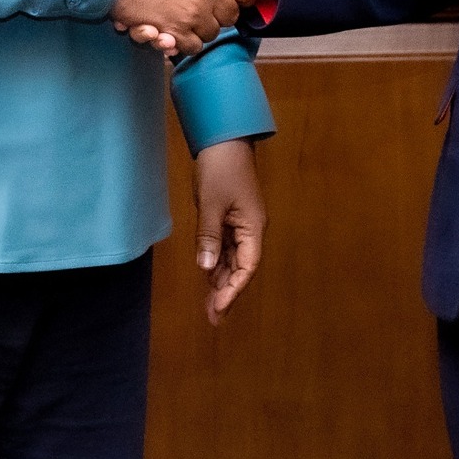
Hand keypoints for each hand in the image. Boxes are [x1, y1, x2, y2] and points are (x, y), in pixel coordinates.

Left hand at [193, 138, 265, 324]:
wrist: (223, 139)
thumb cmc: (220, 168)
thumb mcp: (211, 204)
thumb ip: (209, 237)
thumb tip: (206, 269)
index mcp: (253, 227)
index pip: (247, 267)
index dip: (233, 290)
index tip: (218, 309)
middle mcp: (250, 229)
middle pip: (241, 267)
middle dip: (227, 292)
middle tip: (212, 318)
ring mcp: (241, 223)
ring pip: (233, 259)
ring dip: (221, 280)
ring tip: (209, 306)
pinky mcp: (230, 217)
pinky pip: (225, 247)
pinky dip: (217, 263)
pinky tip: (208, 277)